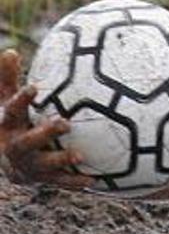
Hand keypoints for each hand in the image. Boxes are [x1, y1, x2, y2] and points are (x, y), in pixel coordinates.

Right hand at [0, 49, 92, 187]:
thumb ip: (9, 79)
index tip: (34, 87)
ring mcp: (28, 165)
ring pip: (43, 165)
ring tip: (80, 155)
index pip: (11, 111)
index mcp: (7, 126)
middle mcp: (15, 146)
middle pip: (27, 141)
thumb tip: (11, 51)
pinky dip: (74, 182)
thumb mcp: (5, 100)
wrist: (2, 159)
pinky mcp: (41, 179)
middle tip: (63, 123)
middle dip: (44, 133)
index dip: (20, 100)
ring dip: (61, 160)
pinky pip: (59, 182)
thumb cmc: (11, 120)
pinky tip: (94, 180)